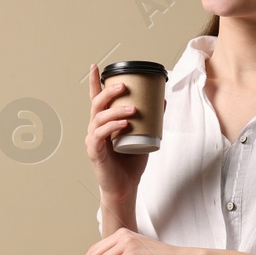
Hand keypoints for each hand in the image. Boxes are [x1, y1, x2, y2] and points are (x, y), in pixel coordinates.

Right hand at [86, 63, 148, 201]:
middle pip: (96, 104)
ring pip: (99, 118)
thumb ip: (151, 119)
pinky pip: (100, 135)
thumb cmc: (131, 163)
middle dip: (109, 92)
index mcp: (104, 123)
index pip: (96, 99)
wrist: (125, 187)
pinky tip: (124, 124)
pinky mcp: (95, 152)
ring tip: (132, 109)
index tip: (95, 66)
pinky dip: (112, 127)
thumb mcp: (144, 136)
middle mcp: (95, 129)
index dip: (94, 83)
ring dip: (116, 110)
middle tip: (125, 86)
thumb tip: (162, 99)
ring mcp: (93, 140)